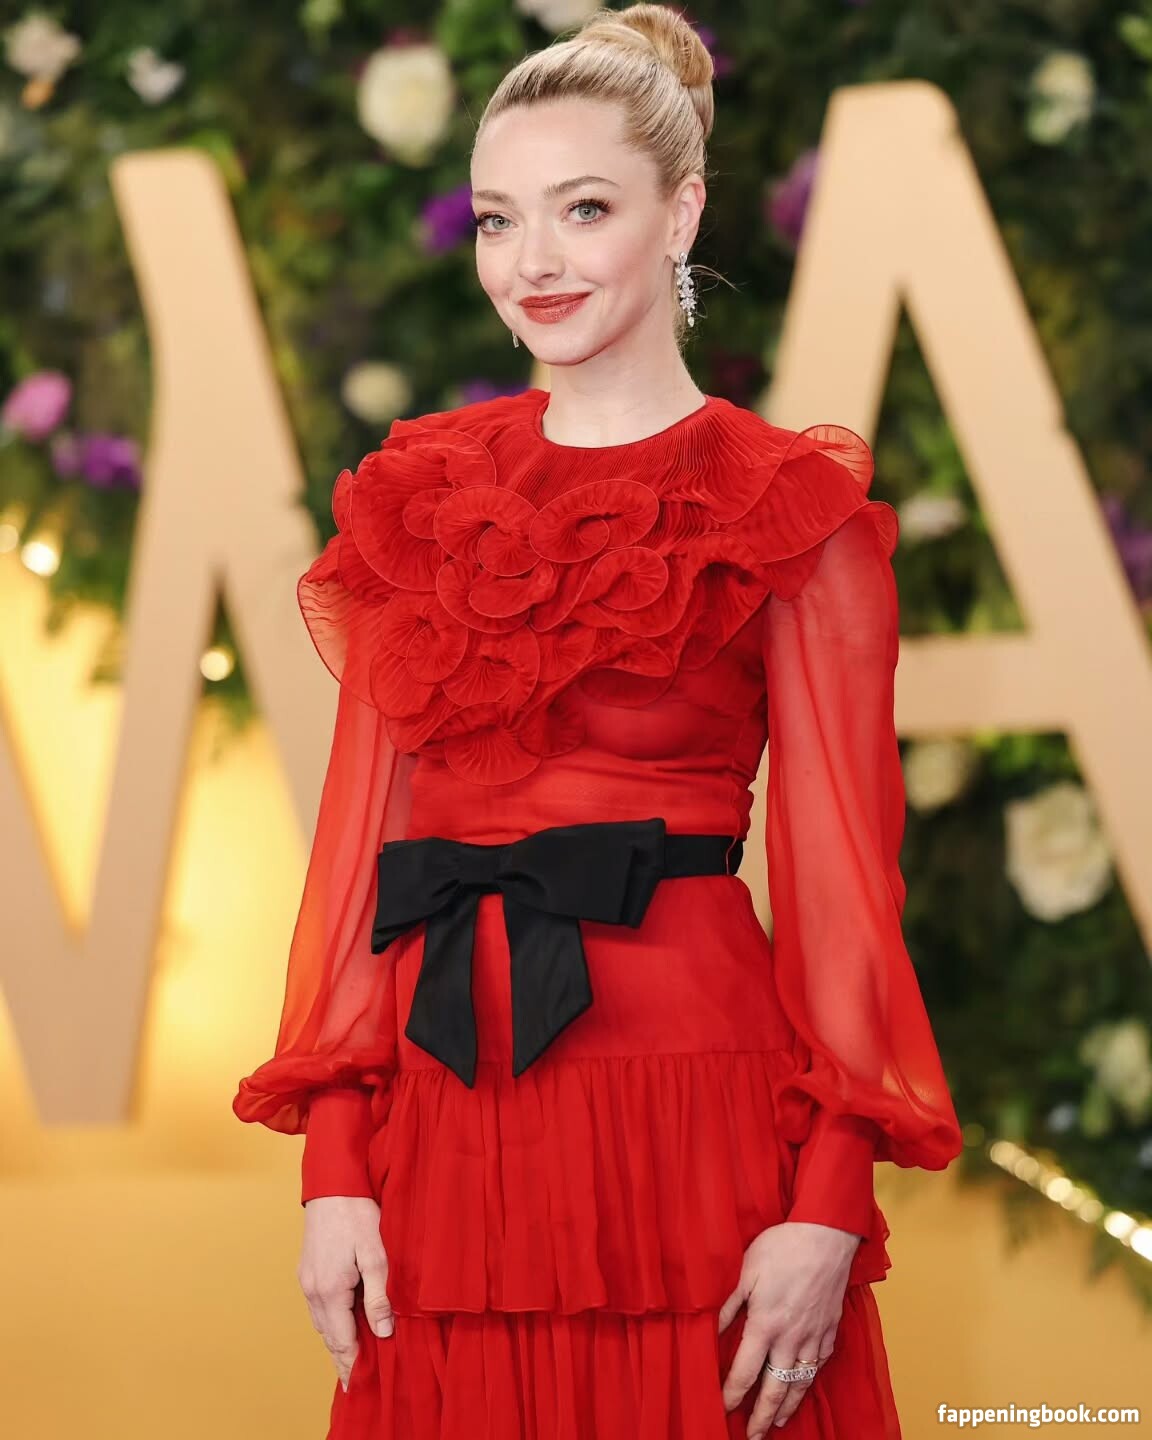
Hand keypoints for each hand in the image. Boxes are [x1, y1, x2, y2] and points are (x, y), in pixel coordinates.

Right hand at [298, 1196, 393, 1391]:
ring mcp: (307, 1280)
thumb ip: (378, 1297)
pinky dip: (331, 1322)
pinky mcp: (307, 1270)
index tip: (361, 1386)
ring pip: (322, 1323)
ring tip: (353, 1358)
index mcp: (330, 1291)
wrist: (333, 1185)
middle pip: (329, 1337)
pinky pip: (319, 1307)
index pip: (343, 1341)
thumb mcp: (376, 1255)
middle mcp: (313, 1290)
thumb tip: (383, 1333)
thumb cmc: (358, 1214)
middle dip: (344, 1358)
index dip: (353, 1364)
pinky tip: (343, 1323)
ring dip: (337, 1340)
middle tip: (358, 1380)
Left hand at [718, 1220, 859, 1435]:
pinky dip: (809, 1383)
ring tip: (777, 1423)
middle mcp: (791, 1339)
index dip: (732, 1395)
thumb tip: (708, 1329)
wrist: (826, 1236)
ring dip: (787, 1407)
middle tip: (751, 1436)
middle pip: (774, 1389)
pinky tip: (802, 1387)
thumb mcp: (745, 1271)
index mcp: (765, 1325)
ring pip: (799, 1384)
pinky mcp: (830, 1331)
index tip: (722, 1409)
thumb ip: (727, 1305)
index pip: (744, 1373)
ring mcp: (814, 1337)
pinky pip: (819, 1365)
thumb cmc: (782, 1248)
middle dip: (761, 1417)